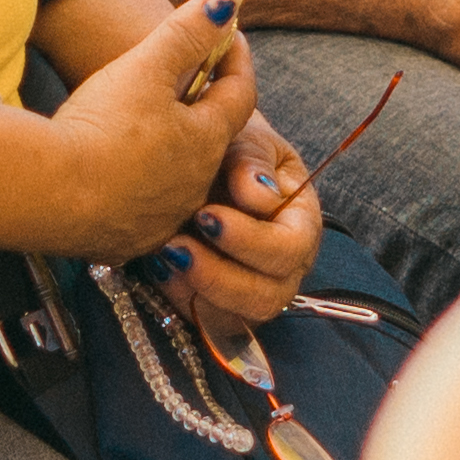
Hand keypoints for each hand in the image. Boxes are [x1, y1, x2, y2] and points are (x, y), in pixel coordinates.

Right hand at [45, 0, 260, 256]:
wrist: (44, 195)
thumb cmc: (99, 127)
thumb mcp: (145, 67)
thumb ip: (187, 33)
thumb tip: (227, 2)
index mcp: (206, 141)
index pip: (241, 93)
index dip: (235, 59)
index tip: (226, 35)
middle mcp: (194, 186)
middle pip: (207, 137)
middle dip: (198, 106)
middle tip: (176, 79)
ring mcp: (163, 219)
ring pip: (175, 177)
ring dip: (166, 151)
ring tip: (137, 127)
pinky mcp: (128, 241)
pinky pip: (142, 210)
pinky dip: (135, 188)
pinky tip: (110, 175)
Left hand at [165, 117, 324, 331]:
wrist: (196, 152)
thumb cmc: (228, 142)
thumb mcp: (244, 137)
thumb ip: (253, 161)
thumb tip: (260, 196)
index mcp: (300, 220)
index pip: (291, 248)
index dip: (251, 240)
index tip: (206, 215)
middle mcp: (284, 263)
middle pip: (268, 296)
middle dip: (220, 276)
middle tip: (177, 244)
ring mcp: (253, 288)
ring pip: (238, 318)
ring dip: (198, 291)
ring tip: (165, 255)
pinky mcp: (220, 302)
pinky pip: (206, 322)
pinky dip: (180, 299)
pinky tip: (158, 266)